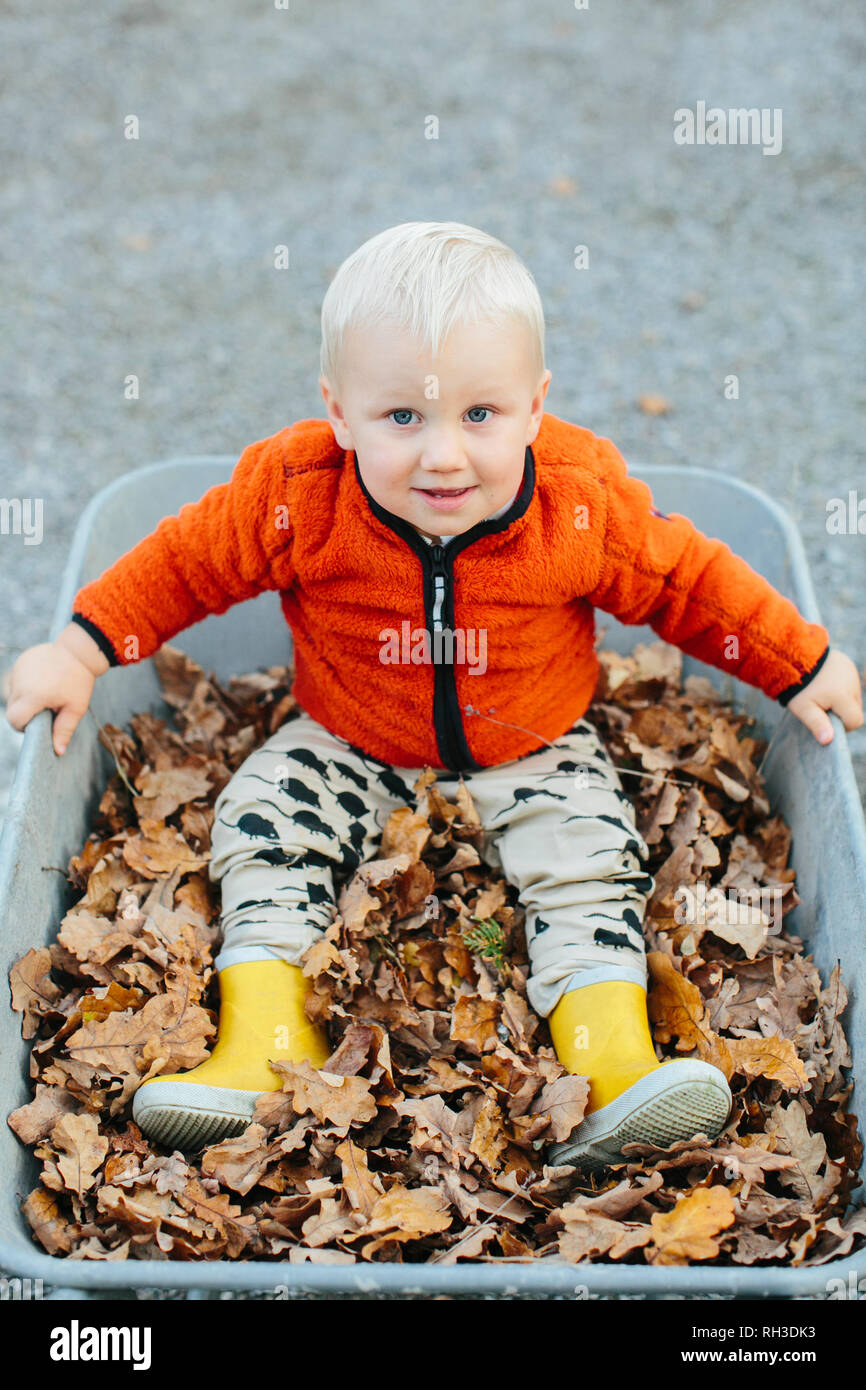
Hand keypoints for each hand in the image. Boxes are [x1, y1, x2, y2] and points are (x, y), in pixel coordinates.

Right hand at [5, 623, 108, 755]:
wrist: (80, 651)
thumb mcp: (75, 709)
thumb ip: (64, 730)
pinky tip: (42, 680)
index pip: (14, 720)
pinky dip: (26, 684)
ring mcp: (18, 670)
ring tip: (45, 692)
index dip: (23, 726)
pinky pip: (17, 680)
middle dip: (25, 713)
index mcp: (33, 696)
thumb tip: (58, 752)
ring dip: (25, 698)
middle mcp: (20, 682)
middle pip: (12, 708)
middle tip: (44, 709)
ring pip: (14, 694)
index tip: (37, 723)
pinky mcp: (20, 661)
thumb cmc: (79, 681)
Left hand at [786, 648, 863, 744]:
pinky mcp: (848, 664)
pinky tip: (825, 682)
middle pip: (855, 709)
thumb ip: (817, 724)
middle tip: (821, 706)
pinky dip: (841, 686)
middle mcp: (852, 684)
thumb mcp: (804, 708)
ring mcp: (852, 672)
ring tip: (821, 693)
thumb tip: (828, 740)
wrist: (793, 656)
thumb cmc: (798, 687)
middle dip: (841, 712)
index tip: (826, 720)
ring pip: (853, 696)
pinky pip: (850, 682)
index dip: (843, 726)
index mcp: (843, 696)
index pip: (855, 721)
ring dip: (841, 699)